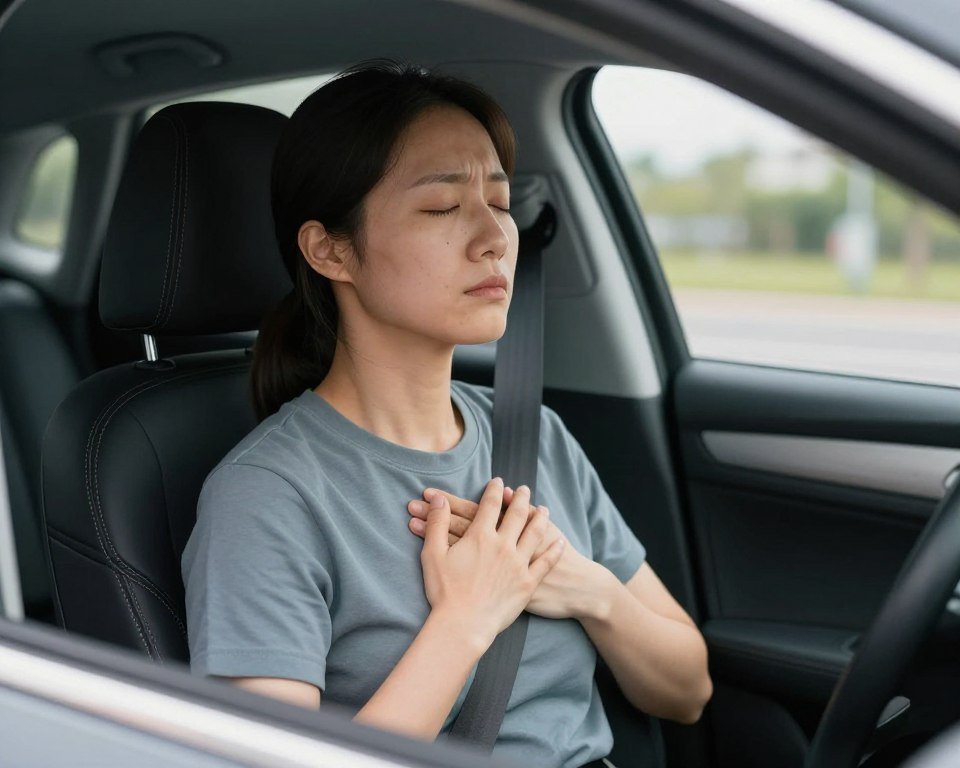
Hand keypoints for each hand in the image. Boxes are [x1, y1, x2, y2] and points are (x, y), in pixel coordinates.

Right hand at [407, 483, 600, 619]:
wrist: (463, 625)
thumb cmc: (444, 591)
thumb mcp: (432, 554)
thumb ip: (437, 524)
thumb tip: (438, 499)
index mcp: (480, 536)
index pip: (490, 505)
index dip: (494, 490)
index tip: (498, 482)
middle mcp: (503, 545)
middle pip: (516, 514)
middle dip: (521, 498)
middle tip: (525, 489)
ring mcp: (518, 564)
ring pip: (534, 533)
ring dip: (540, 518)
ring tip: (544, 508)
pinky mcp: (528, 583)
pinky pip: (546, 562)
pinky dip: (554, 550)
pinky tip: (560, 542)